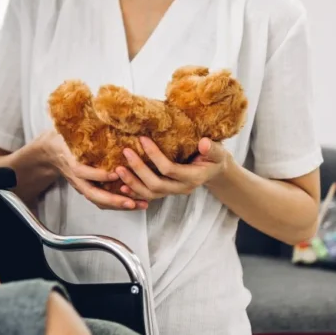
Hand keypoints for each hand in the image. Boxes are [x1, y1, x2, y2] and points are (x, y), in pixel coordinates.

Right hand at [38, 129, 148, 210]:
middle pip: (92, 193)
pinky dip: (117, 203)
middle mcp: (76, 177)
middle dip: (113, 200)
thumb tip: (103, 109)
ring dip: (119, 205)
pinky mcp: (87, 188)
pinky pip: (102, 200)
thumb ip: (83, 125)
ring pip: (99, 200)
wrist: (49, 152)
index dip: (98, 174)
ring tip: (141, 204)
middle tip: (132, 201)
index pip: (82, 171)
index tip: (115, 173)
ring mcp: (81, 185)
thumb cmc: (64, 138)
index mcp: (71, 160)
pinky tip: (135, 202)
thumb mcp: (69, 130)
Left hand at [116, 137, 230, 200]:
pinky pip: (148, 196)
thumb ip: (212, 149)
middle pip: (156, 185)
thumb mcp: (218, 152)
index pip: (169, 169)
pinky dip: (134, 192)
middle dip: (139, 170)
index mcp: (194, 177)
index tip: (142, 138)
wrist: (214, 170)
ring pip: (149, 194)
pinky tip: (120, 185)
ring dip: (132, 183)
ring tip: (118, 170)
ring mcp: (172, 192)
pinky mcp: (165, 191)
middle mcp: (182, 188)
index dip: (154, 155)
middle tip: (125, 152)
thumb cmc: (214, 157)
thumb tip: (204, 143)